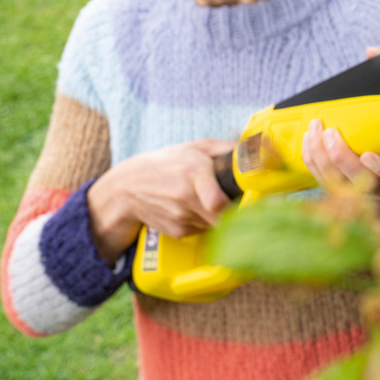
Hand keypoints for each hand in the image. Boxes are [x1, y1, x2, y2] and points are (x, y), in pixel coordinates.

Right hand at [87, 137, 233, 262]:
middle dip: (234, 211)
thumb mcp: (193, 147)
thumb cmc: (165, 164)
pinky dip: (205, 222)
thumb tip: (251, 152)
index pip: (218, 202)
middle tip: (236, 201)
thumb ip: (224, 148)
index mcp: (193, 171)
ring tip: (208, 201)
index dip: (235, 204)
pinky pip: (204, 230)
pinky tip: (194, 209)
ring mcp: (181, 217)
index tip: (244, 199)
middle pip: (224, 216)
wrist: (127, 188)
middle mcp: (186, 196)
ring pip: (217, 224)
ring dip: (219, 216)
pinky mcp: (178, 232)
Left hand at [298, 47, 379, 218]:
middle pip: (372, 186)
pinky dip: (319, 168)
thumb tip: (371, 53)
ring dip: (325, 164)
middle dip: (343, 162)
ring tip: (313, 135)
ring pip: (351, 189)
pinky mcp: (364, 187)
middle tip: (328, 134)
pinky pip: (338, 185)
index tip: (368, 156)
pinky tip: (309, 146)